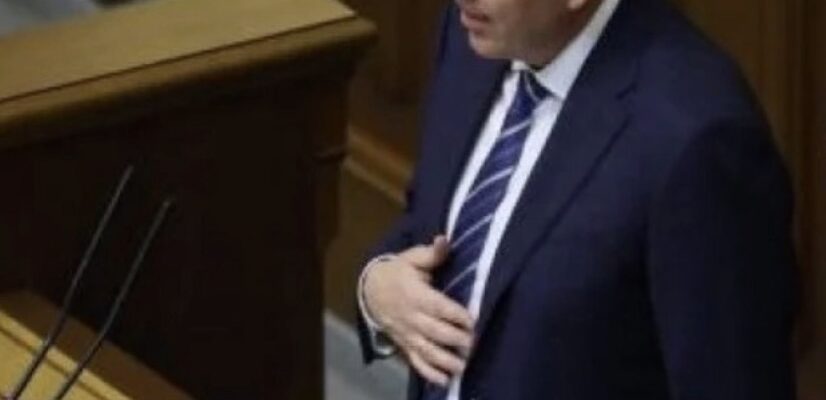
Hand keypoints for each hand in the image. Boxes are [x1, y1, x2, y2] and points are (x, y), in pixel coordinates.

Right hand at [363, 235, 474, 386]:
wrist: (371, 290)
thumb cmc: (398, 272)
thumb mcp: (412, 257)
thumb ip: (432, 253)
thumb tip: (445, 240)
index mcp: (413, 294)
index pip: (436, 306)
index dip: (454, 314)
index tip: (471, 320)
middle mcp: (410, 316)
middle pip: (434, 331)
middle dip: (454, 339)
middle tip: (473, 343)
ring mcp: (407, 333)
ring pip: (426, 350)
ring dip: (444, 360)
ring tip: (463, 366)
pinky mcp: (405, 344)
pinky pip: (416, 362)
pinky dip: (429, 373)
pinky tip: (445, 381)